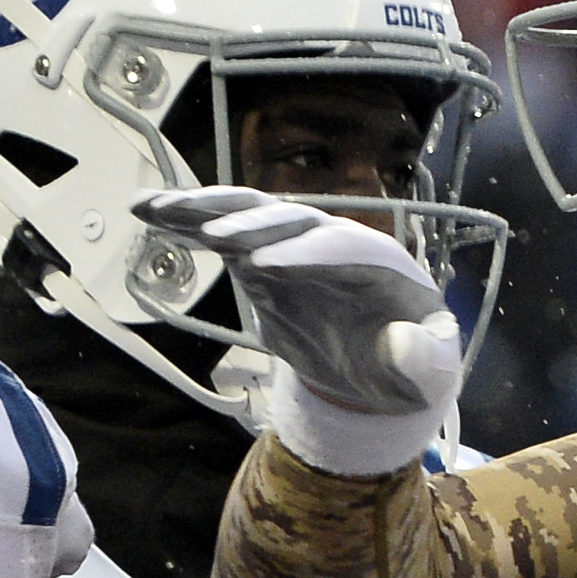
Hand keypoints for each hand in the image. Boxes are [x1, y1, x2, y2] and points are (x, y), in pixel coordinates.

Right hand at [132, 186, 460, 474]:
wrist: (380, 362)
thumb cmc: (410, 362)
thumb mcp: (429, 371)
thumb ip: (425, 360)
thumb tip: (402, 346)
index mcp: (375, 262)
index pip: (339, 247)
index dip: (303, 253)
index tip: (267, 264)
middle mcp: (328, 243)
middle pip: (287, 219)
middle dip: (251, 226)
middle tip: (216, 236)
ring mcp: (290, 248)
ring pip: (246, 215)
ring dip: (203, 208)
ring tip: (157, 206)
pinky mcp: (258, 260)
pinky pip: (220, 234)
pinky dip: (185, 223)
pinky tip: (147, 213)